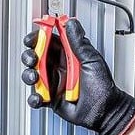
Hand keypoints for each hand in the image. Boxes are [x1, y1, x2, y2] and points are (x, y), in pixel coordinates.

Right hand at [21, 17, 134, 134]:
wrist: (105, 112)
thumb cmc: (103, 87)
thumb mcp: (91, 60)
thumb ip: (78, 42)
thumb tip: (71, 23)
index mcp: (68, 56)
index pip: (49, 41)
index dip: (40, 36)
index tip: (38, 33)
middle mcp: (59, 68)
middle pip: (36, 57)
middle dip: (30, 55)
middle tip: (33, 58)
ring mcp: (54, 83)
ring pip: (32, 75)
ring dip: (29, 75)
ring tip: (35, 78)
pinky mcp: (51, 99)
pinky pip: (36, 97)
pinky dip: (34, 98)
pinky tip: (39, 96)